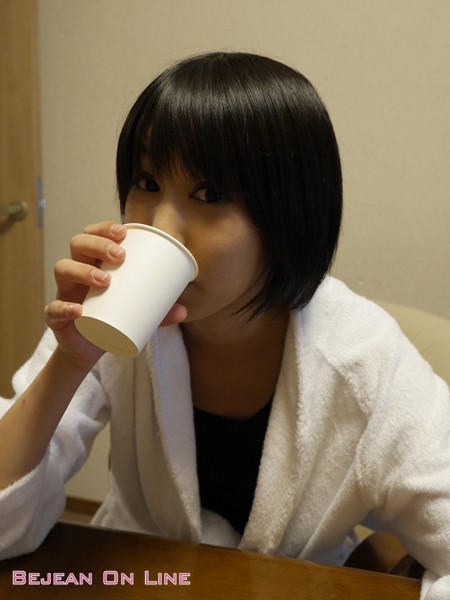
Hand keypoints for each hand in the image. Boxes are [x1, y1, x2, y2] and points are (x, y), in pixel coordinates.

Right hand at [45, 221, 186, 367]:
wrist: (90, 348)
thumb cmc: (113, 318)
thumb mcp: (138, 311)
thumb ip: (159, 311)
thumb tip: (183, 311)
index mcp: (95, 262)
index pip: (94, 234)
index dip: (104, 228)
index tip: (124, 232)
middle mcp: (77, 271)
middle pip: (78, 244)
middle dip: (97, 244)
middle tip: (120, 256)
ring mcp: (64, 291)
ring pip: (63, 268)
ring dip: (82, 270)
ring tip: (105, 280)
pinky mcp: (56, 317)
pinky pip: (53, 308)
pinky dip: (64, 308)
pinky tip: (78, 310)